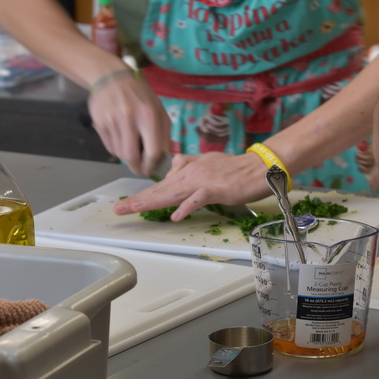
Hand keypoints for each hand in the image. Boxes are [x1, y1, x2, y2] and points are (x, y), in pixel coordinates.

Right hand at [88, 73, 172, 176]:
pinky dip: (117, 148)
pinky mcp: (99, 123)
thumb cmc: (141, 96)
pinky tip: (121, 137)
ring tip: (131, 147)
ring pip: (119, 154)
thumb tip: (164, 160)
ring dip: (127, 157)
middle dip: (137, 168)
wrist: (111, 77)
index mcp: (148, 116)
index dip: (152, 166)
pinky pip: (109, 147)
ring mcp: (112, 121)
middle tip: (140, 169)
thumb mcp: (159, 111)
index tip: (151, 170)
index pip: (152, 152)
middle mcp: (129, 119)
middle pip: (131, 157)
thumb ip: (164, 135)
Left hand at [113, 151, 272, 220]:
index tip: (126, 203)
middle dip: (138, 199)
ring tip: (133, 209)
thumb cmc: (237, 168)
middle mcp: (191, 173)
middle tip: (119, 209)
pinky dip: (186, 208)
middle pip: (161, 189)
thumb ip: (190, 164)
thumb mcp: (208, 161)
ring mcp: (202, 181)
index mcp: (189, 168)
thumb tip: (176, 165)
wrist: (259, 166)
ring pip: (172, 193)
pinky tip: (175, 216)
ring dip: (151, 202)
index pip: (162, 183)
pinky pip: (197, 199)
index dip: (143, 193)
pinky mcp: (216, 189)